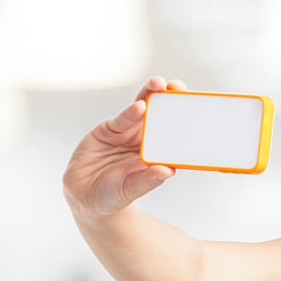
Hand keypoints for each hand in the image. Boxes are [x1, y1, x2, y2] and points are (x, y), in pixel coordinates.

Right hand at [63, 77, 184, 216]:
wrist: (86, 196)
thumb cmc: (114, 195)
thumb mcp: (130, 190)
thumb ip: (146, 181)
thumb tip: (167, 171)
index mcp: (158, 154)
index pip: (174, 133)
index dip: (184, 119)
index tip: (195, 108)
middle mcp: (146, 140)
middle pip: (160, 115)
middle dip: (169, 99)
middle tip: (178, 86)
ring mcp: (128, 134)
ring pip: (142, 111)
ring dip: (150, 96)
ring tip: (160, 84)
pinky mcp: (110, 131)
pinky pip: (122, 120)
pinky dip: (130, 113)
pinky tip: (139, 106)